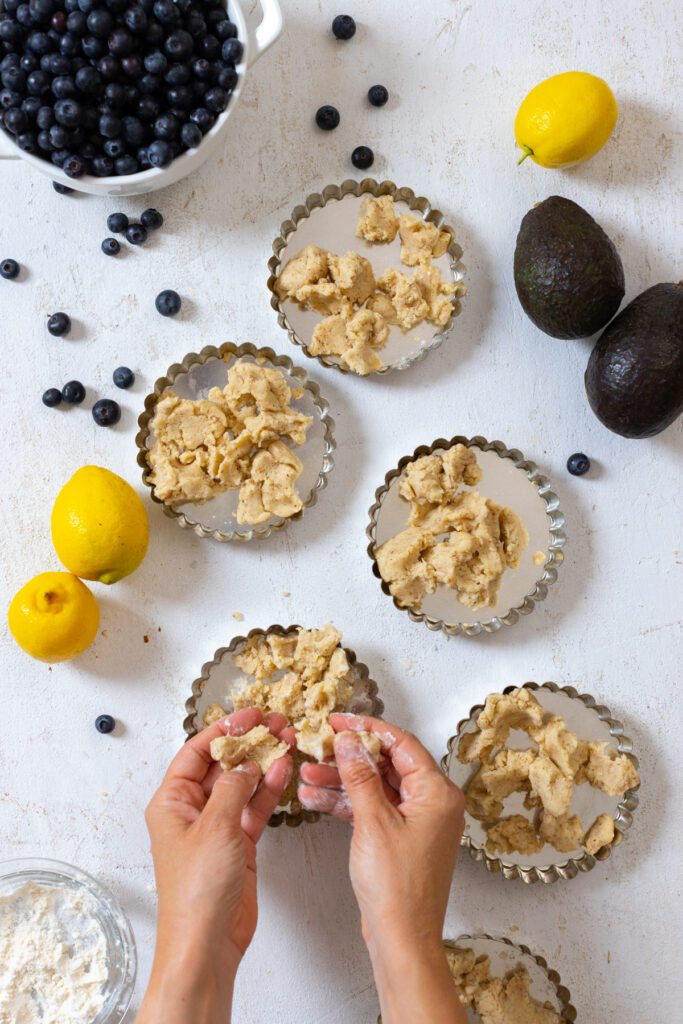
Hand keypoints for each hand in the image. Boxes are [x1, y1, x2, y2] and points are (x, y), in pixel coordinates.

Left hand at [137, 708, 292, 1023]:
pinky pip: (254, 807)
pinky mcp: (238, 844)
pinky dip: (269, 788)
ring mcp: (216, 828)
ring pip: (242, 783)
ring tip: (288, 739)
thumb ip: (233, 788)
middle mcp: (192, 812)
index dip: (224, 730)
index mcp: (171, 803)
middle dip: (249, 742)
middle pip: (222, 765)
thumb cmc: (195, 893)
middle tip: (276, 723)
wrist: (207, 942)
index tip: (250, 714)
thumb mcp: (215, 827)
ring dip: (264, 762)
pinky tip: (284, 770)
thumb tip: (245, 763)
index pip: (197, 752)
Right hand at [298, 714, 466, 1023]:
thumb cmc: (397, 889)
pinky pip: (373, 808)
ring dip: (342, 779)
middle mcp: (432, 803)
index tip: (338, 721)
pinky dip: (347, 803)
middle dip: (349, 756)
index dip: (367, 728)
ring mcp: (417, 821)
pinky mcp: (401, 839)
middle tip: (319, 746)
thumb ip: (360, 775)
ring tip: (307, 773)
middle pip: (387, 763)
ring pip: (376, 786)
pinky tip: (316, 798)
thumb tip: (350, 741)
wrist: (401, 939)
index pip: (402, 743)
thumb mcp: (373, 822)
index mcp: (438, 793)